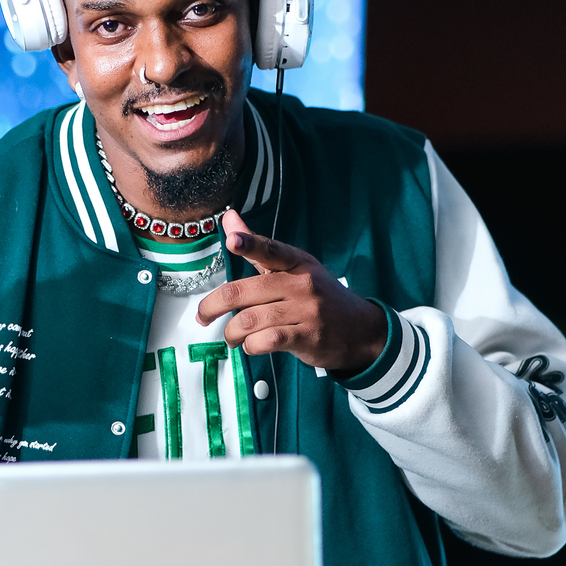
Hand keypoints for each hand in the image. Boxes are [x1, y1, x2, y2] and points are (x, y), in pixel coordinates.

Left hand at [196, 211, 386, 376]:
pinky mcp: (308, 337)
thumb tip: (229, 219)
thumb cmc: (320, 297)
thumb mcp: (295, 268)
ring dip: (232, 332)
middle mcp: (301, 284)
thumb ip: (258, 248)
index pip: (270, 250)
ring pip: (251, 319)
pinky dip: (251, 346)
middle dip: (214, 305)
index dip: (249, 244)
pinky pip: (268, 340)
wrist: (361, 330)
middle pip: (245, 291)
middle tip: (203, 316)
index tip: (232, 242)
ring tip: (231, 337)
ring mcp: (306, 311)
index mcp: (296, 263)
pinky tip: (251, 346)